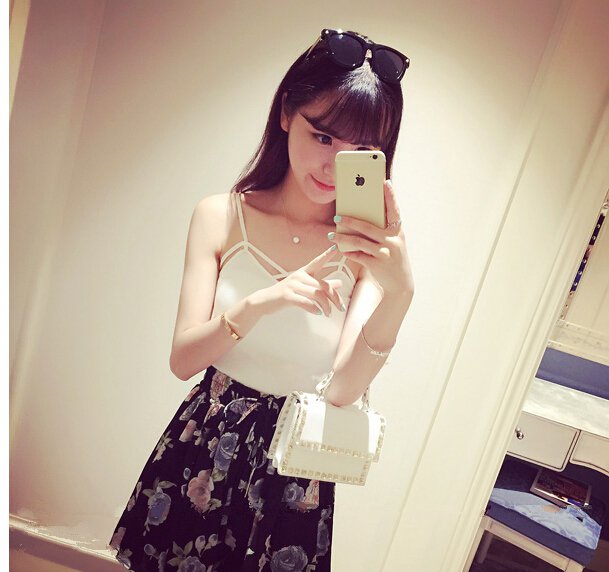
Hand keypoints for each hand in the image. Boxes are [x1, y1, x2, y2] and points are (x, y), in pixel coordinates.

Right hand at [250, 245, 345, 316]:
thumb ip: (321, 285)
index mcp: (303, 272)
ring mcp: (292, 285)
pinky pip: (305, 302)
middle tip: (341, 307)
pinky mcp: (287, 296)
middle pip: (323, 285)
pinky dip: (314, 309)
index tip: (336, 248)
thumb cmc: (286, 293)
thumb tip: (339, 283)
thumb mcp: (305, 287)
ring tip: (328, 314)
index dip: (326, 255)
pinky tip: (318, 313)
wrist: (265, 301)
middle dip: (334, 298)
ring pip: (317, 295)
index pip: (317, 262)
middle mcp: (299, 276)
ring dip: (326, 306)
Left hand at [330, 179, 413, 296]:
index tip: (385, 181)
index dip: (390, 196)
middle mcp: (393, 240)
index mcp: (398, 231)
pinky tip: (340, 249)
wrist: (400, 284)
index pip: (394, 210)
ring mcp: (385, 253)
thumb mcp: (393, 242)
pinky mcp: (377, 264)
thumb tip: (361, 218)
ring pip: (359, 242)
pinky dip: (348, 252)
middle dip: (350, 220)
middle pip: (368, 226)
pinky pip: (358, 256)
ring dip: (343, 238)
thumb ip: (382, 230)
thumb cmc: (393, 258)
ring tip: (331, 235)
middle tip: (337, 216)